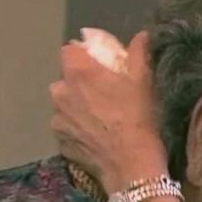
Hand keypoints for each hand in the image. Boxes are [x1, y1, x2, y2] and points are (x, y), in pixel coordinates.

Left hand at [51, 31, 167, 192]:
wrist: (132, 166)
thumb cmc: (140, 118)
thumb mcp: (144, 81)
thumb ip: (139, 53)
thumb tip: (141, 35)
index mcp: (79, 72)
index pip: (69, 50)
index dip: (82, 55)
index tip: (98, 64)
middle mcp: (60, 92)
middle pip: (65, 80)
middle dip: (79, 83)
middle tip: (102, 94)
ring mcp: (57, 119)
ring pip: (64, 105)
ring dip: (76, 107)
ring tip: (98, 119)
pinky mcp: (60, 143)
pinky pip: (67, 129)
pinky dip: (77, 129)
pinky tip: (95, 137)